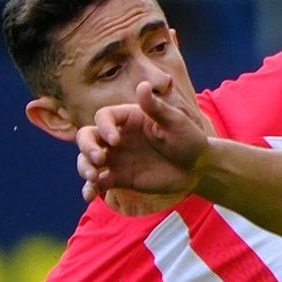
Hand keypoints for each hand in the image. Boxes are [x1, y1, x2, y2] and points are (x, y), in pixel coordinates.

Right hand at [76, 80, 206, 200]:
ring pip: (87, 160)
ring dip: (84, 168)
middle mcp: (117, 137)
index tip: (115, 140)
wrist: (197, 168)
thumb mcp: (175, 122)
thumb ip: (156, 107)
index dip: (104, 127)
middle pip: (87, 137)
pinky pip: (98, 183)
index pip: (103, 117)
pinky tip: (90, 195)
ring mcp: (116, 158)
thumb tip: (143, 85)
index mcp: (128, 119)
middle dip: (87, 147)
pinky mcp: (119, 178)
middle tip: (99, 159)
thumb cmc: (188, 139)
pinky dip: (90, 189)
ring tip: (93, 178)